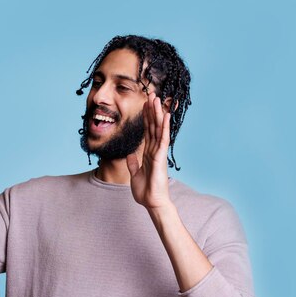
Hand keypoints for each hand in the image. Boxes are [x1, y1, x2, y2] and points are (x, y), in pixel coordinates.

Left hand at [126, 92, 172, 209]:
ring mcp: (158, 153)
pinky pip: (162, 139)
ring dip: (157, 113)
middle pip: (153, 126)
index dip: (146, 117)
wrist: (152, 203)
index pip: (147, 131)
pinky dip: (164, 127)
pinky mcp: (161, 158)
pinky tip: (165, 116)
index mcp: (148, 153)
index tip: (144, 104)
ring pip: (158, 129)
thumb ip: (133, 163)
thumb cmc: (146, 191)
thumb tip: (130, 154)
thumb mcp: (134, 174)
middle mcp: (155, 150)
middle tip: (151, 94)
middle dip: (152, 110)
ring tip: (157, 99)